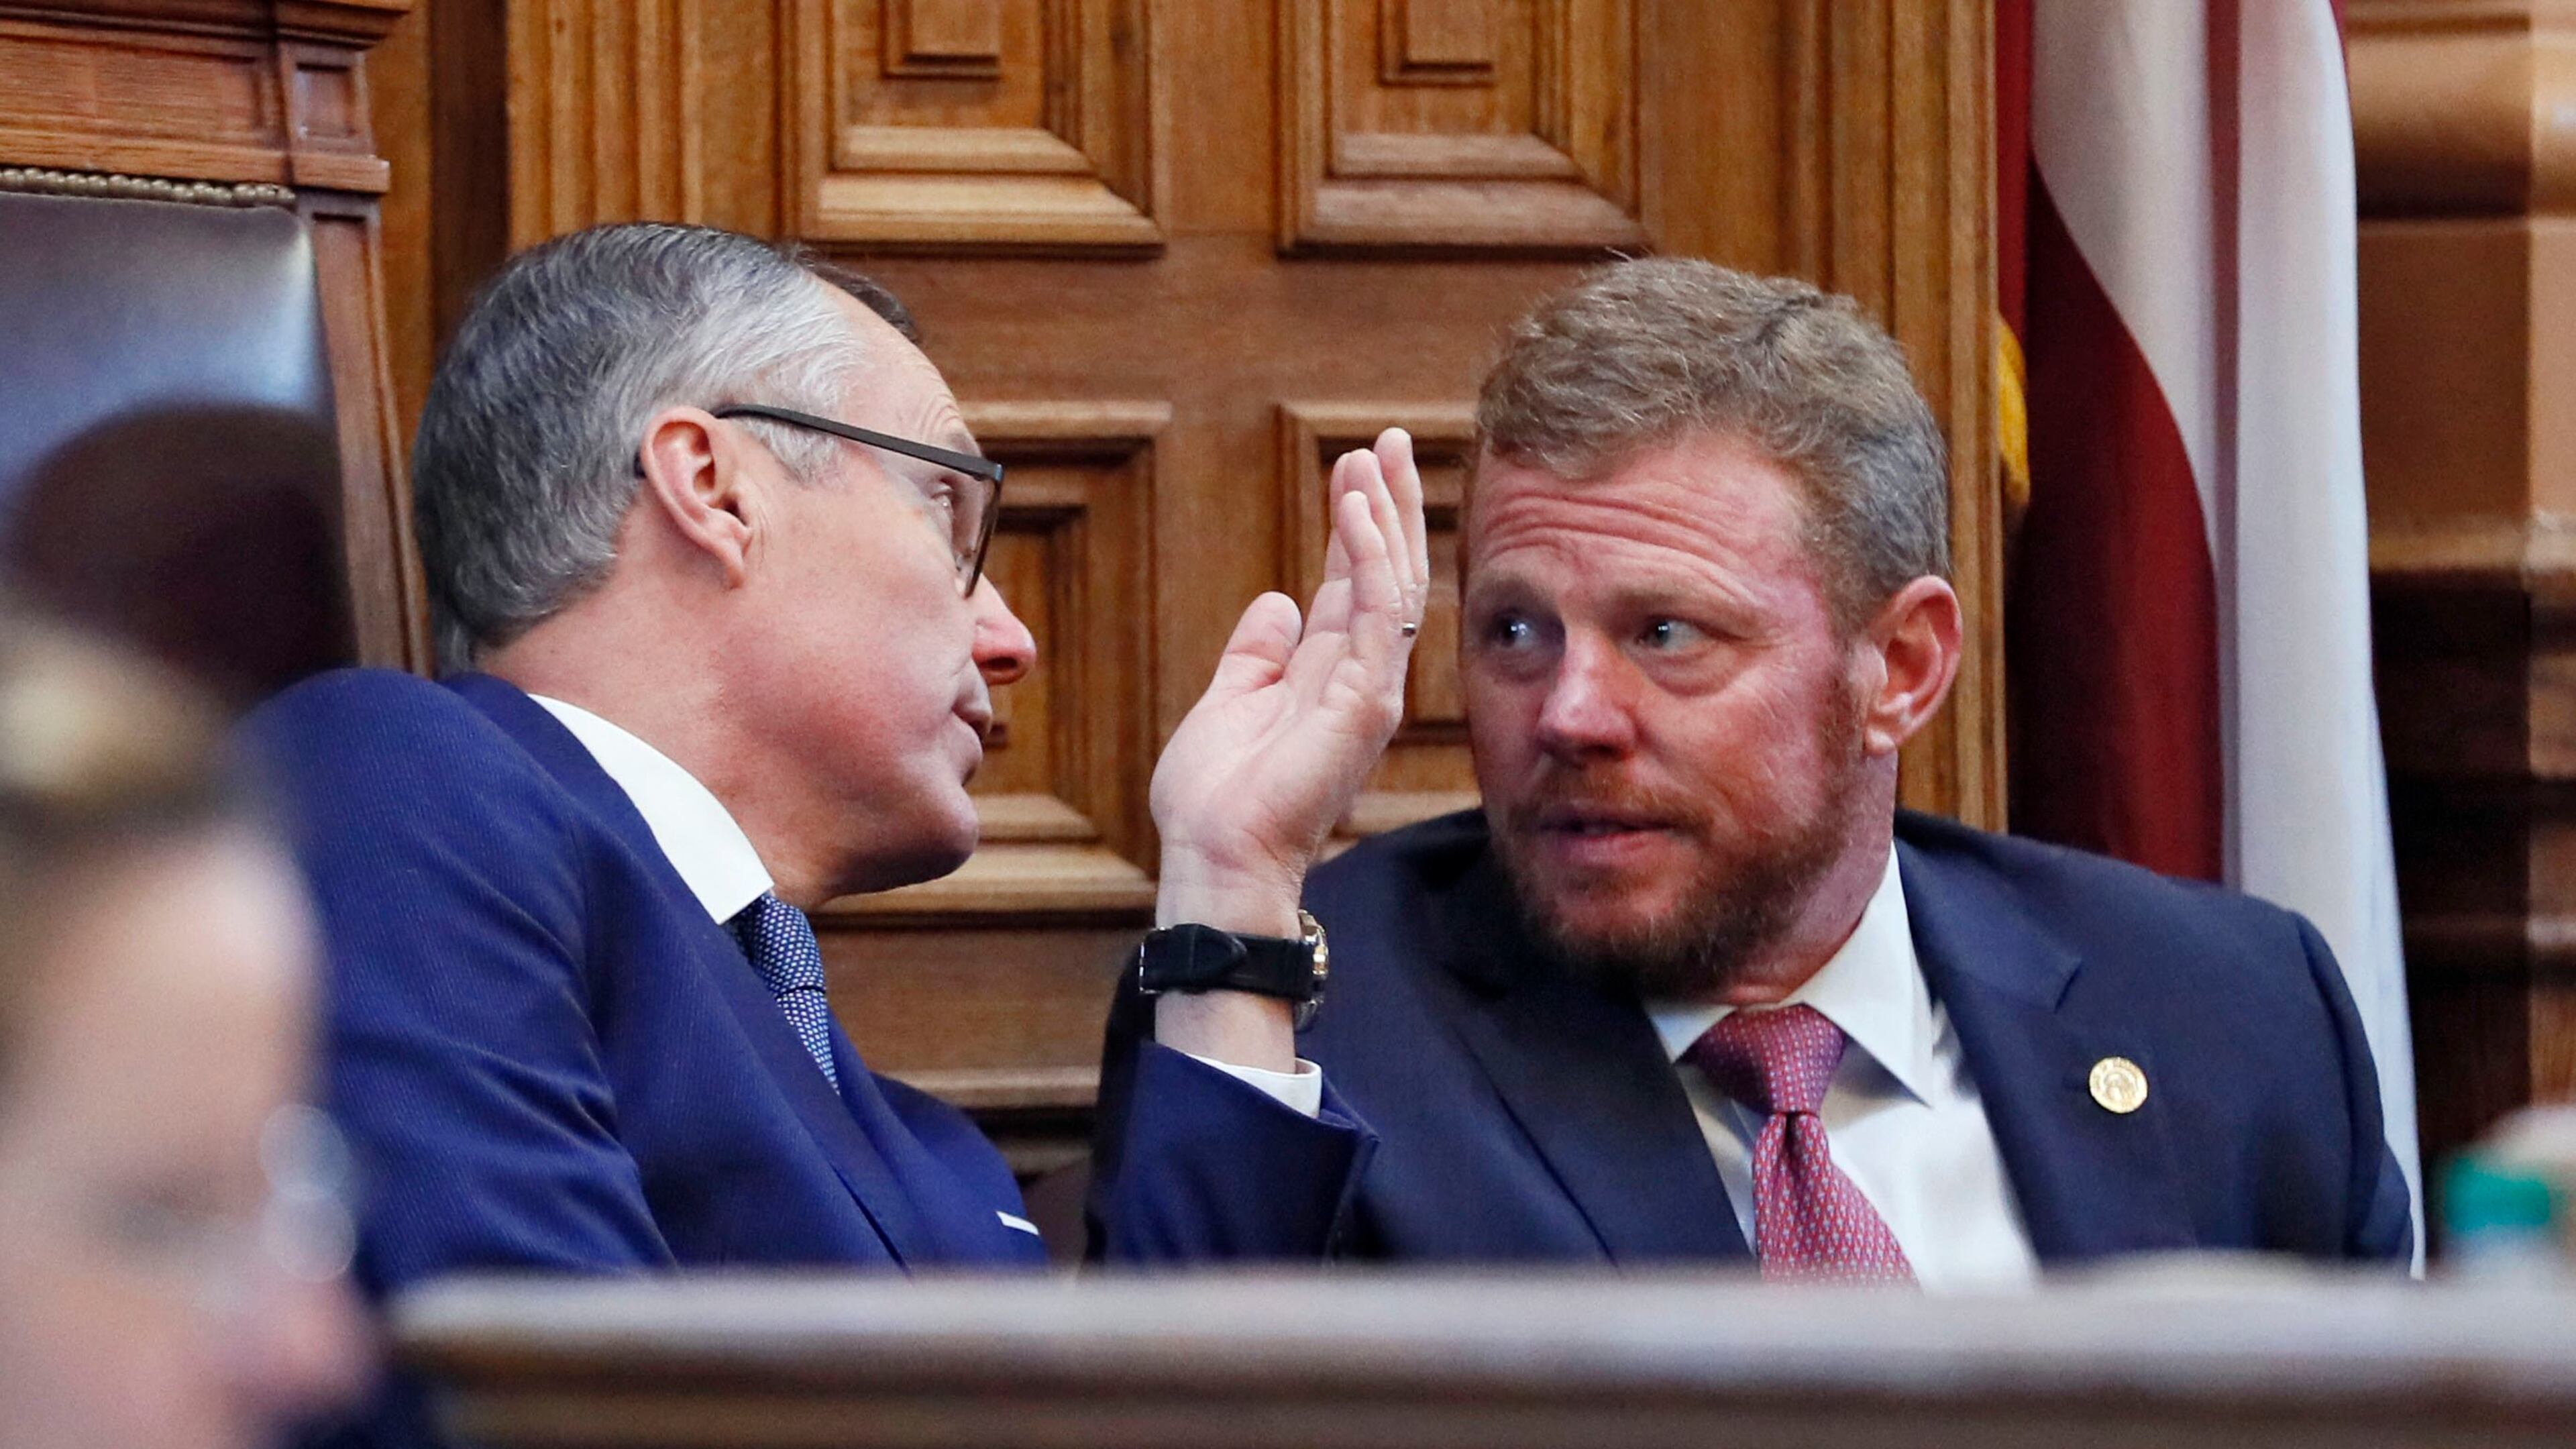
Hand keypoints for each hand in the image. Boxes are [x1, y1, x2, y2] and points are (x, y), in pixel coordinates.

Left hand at [1150, 428, 1430, 935]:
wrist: (1215, 856)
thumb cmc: (1217, 798)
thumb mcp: (1229, 701)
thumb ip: (1257, 654)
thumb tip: (1277, 603)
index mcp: (1328, 674)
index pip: (1354, 583)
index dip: (1357, 524)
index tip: (1355, 465)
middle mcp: (1361, 677)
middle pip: (1386, 573)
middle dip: (1390, 504)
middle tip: (1390, 440)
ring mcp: (1371, 689)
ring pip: (1393, 584)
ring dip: (1386, 515)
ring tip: (1377, 456)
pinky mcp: (1367, 701)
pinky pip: (1378, 613)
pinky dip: (1369, 557)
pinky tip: (1357, 510)